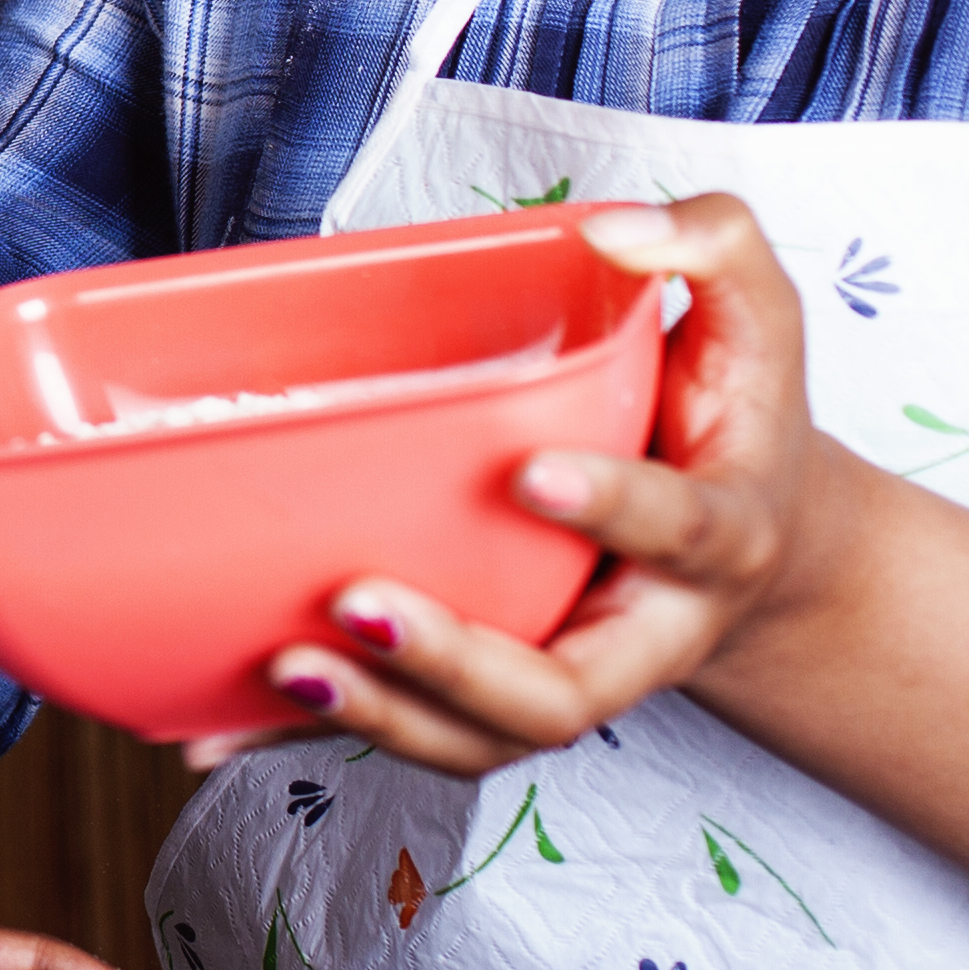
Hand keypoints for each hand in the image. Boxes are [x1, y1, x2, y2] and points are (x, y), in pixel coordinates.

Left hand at [187, 195, 841, 774]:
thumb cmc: (738, 418)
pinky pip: (407, 733)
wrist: (761, 550)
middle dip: (458, 664)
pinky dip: (303, 741)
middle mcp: (643, 634)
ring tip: (288, 666)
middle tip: (360, 602)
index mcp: (717, 539)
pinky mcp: (495, 696)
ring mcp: (567, 678)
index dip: (608, 506)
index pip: (676, 530)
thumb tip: (612, 228)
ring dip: (382, 717)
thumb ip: (709, 245)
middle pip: (563, 696)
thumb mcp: (760, 318)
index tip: (526, 469)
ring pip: (483, 741)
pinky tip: (208, 733)